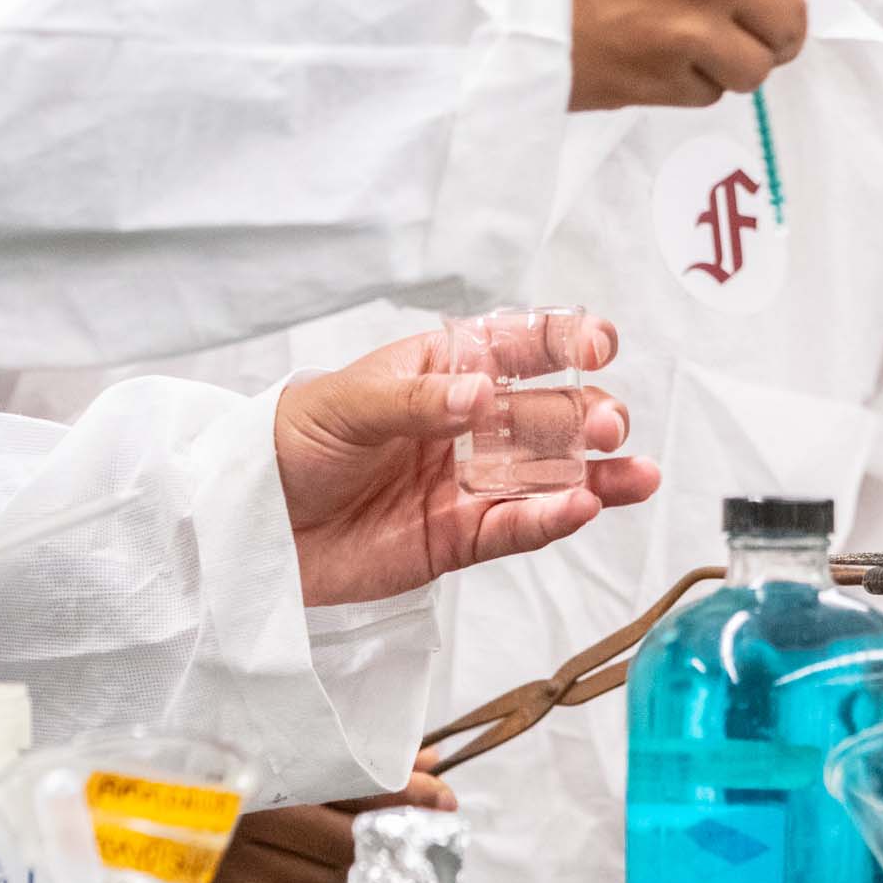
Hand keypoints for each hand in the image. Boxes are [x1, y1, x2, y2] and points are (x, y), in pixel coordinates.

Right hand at [201, 766, 458, 882]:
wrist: (132, 815)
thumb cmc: (218, 776)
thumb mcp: (280, 751)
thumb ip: (354, 756)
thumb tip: (430, 760)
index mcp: (260, 770)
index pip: (351, 785)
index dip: (404, 795)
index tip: (442, 800)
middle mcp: (245, 819)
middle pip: (344, 845)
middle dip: (380, 843)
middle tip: (401, 841)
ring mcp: (229, 868)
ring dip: (349, 881)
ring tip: (353, 867)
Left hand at [274, 317, 656, 605]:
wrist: (246, 525)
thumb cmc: (286, 442)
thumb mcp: (345, 403)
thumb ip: (416, 400)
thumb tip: (478, 396)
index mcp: (438, 371)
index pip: (511, 349)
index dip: (558, 344)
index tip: (596, 344)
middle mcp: (463, 425)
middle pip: (542, 416)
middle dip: (584, 416)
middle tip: (608, 423)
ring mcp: (464, 483)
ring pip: (546, 475)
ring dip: (595, 473)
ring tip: (637, 474)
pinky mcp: (455, 539)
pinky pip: (513, 528)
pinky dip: (550, 520)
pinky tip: (584, 508)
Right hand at [558, 0, 807, 108]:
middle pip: (788, 16)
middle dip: (770, 33)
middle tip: (744, 38)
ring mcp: (695, 24)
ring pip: (756, 66)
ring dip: (729, 67)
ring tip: (687, 55)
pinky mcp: (668, 76)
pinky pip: (709, 94)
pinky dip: (687, 87)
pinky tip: (649, 64)